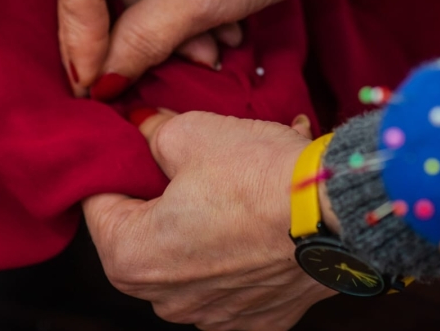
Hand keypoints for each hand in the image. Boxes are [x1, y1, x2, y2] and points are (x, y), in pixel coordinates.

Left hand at [83, 111, 337, 329]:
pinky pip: (231, 283)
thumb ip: (152, 132)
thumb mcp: (191, 132)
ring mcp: (213, 315)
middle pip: (143, 238)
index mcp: (131, 257)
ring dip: (200, 230)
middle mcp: (165, 300)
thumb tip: (143, 127)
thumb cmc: (260, 175)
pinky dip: (238, 256)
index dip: (118, 168)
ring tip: (233, 194)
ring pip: (188, 263)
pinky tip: (259, 226)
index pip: (99, 204)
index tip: (139, 150)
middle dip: (159, 201)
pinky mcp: (257, 319)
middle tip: (189, 167)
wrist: (340, 212)